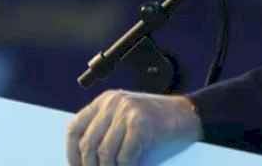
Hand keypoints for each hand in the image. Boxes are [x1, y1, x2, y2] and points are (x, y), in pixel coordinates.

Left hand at [66, 89, 202, 165]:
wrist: (190, 115)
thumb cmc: (157, 125)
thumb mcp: (125, 122)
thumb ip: (106, 135)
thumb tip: (87, 163)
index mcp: (104, 101)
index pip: (74, 128)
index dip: (72, 154)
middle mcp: (112, 102)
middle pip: (87, 143)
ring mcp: (127, 111)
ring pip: (104, 153)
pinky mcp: (141, 123)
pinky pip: (125, 157)